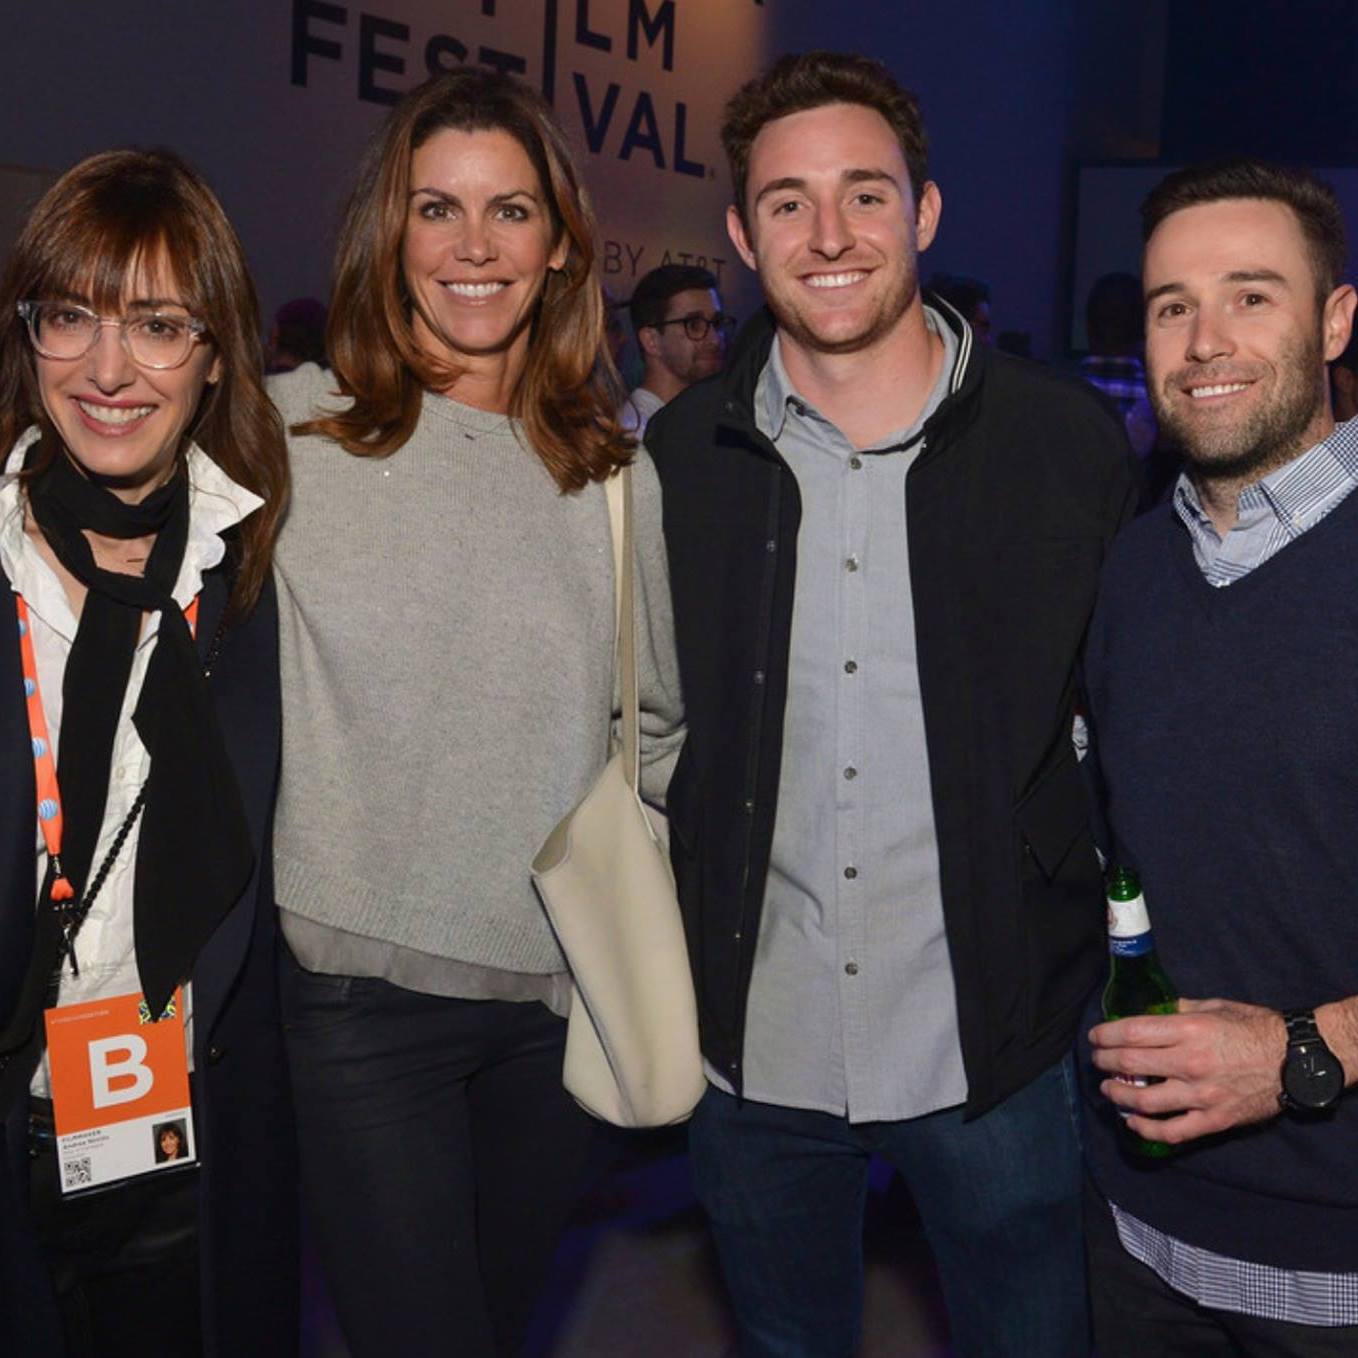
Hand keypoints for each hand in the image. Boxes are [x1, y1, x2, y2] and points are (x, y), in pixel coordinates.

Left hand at [1088, 998, 1286, 1145]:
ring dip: (1118, 1095)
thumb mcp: (1215, 1007)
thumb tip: (1150, 1011)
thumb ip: (1179, 1009)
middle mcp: (1190, 1062)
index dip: (1105, 1035)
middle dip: (1104, 1062)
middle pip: (1130, 1064)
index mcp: (1188, 1030)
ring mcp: (1201, 1095)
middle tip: (1097, 1060)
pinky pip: (1172, 1131)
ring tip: (1108, 1089)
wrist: (1296, 1061)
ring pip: (1144, 1100)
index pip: (1131, 1033)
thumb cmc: (1256, 1028)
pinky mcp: (1214, 1120)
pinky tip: (1132, 1122)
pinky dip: (1146, 1129)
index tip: (1095, 1037)